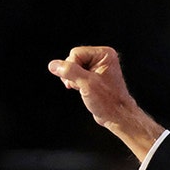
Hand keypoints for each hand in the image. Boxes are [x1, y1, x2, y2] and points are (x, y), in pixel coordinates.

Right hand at [48, 46, 163, 160]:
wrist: (116, 116)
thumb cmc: (108, 101)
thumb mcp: (87, 84)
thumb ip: (69, 71)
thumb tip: (53, 65)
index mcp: (105, 54)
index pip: (75, 53)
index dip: (73, 68)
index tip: (82, 81)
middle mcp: (102, 58)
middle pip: (73, 59)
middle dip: (72, 74)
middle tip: (82, 86)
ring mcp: (97, 67)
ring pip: (72, 67)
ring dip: (72, 79)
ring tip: (83, 89)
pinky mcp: (93, 76)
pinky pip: (75, 74)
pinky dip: (74, 82)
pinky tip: (81, 90)